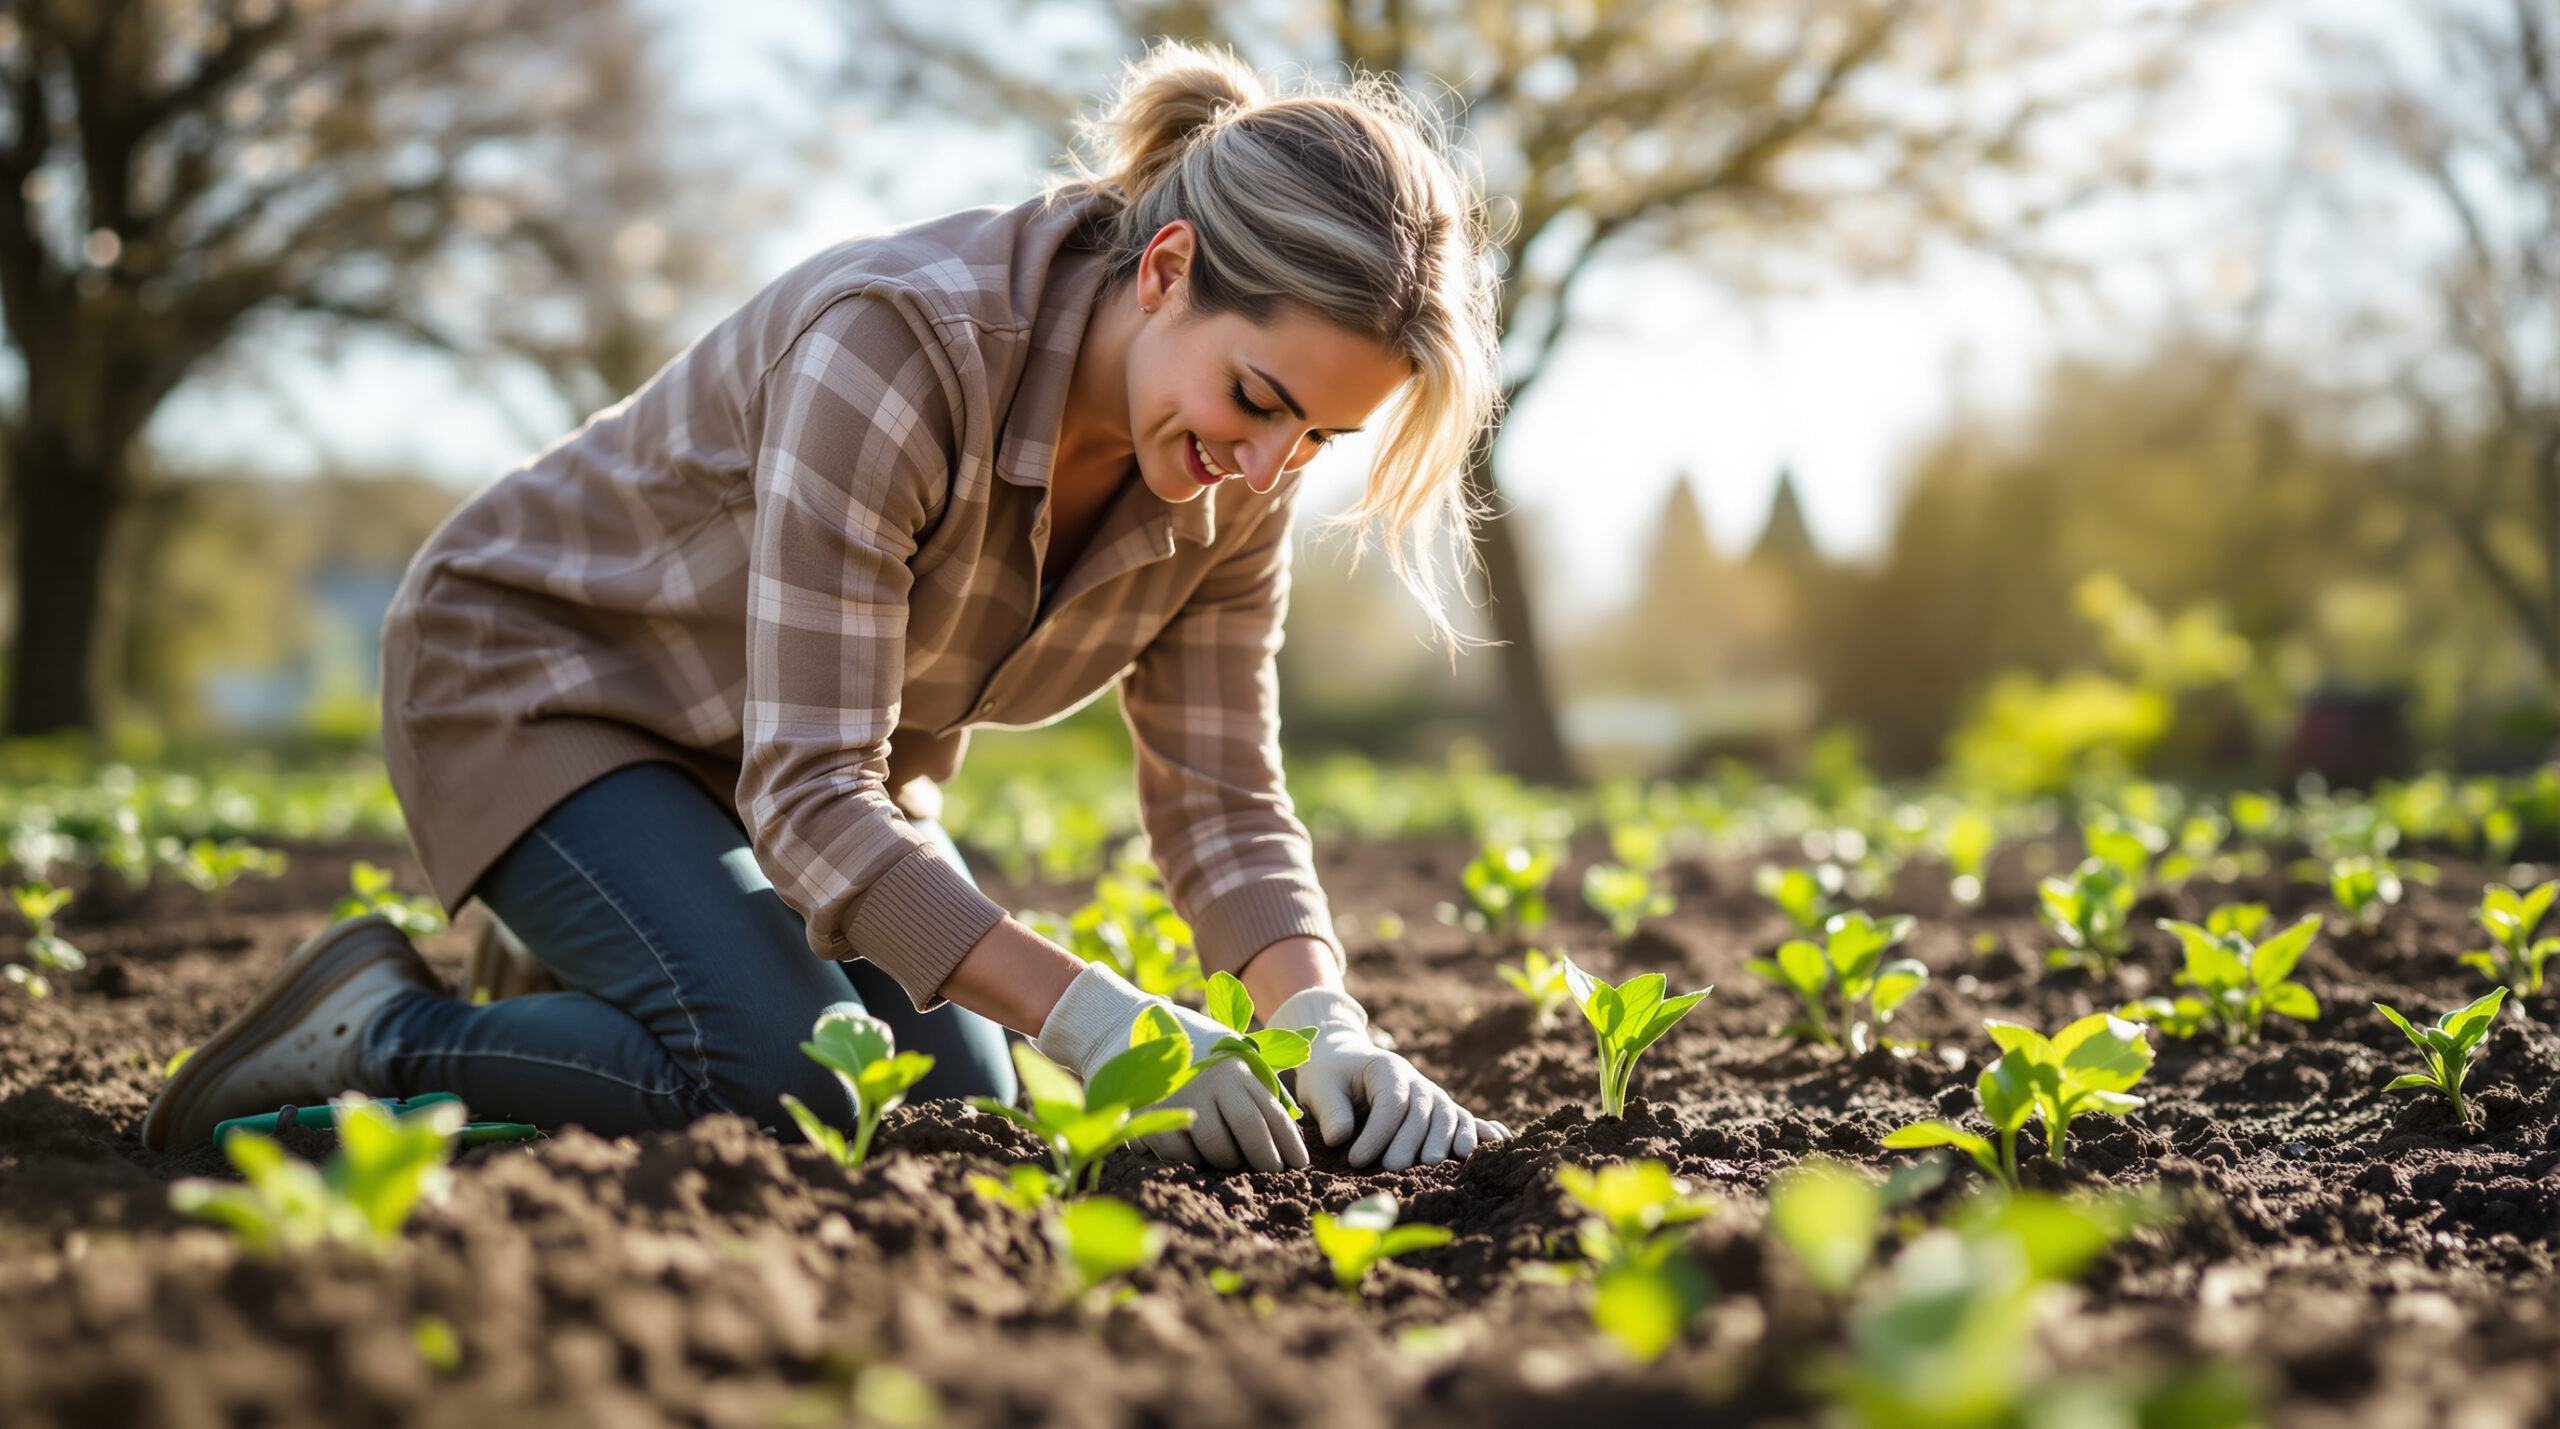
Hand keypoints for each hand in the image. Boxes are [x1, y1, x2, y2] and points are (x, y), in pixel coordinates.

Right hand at [1137, 1001, 1309, 1171]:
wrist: (1125, 1027)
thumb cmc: (1188, 1050)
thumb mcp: (1227, 1058)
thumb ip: (1255, 1088)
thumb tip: (1291, 1130)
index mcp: (1236, 1068)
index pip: (1271, 1111)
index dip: (1288, 1143)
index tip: (1300, 1166)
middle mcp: (1214, 1079)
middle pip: (1249, 1129)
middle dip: (1264, 1159)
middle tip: (1270, 1175)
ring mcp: (1182, 1095)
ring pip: (1215, 1147)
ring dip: (1223, 1161)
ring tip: (1224, 1159)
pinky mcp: (1151, 1110)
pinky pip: (1179, 1153)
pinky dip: (1188, 1160)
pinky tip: (1190, 1154)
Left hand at [1271, 987, 1509, 1170]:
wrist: (1345, 1061)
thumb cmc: (1331, 1075)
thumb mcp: (1321, 1086)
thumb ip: (1331, 1110)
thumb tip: (1341, 1137)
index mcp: (1388, 1069)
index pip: (1391, 1102)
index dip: (1377, 1132)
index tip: (1356, 1160)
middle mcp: (1417, 1081)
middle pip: (1423, 1111)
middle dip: (1410, 1141)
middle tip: (1394, 1168)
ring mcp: (1433, 1095)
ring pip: (1448, 1116)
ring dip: (1446, 1140)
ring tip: (1437, 1163)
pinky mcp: (1441, 1111)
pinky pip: (1466, 1120)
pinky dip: (1482, 1131)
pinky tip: (1498, 1143)